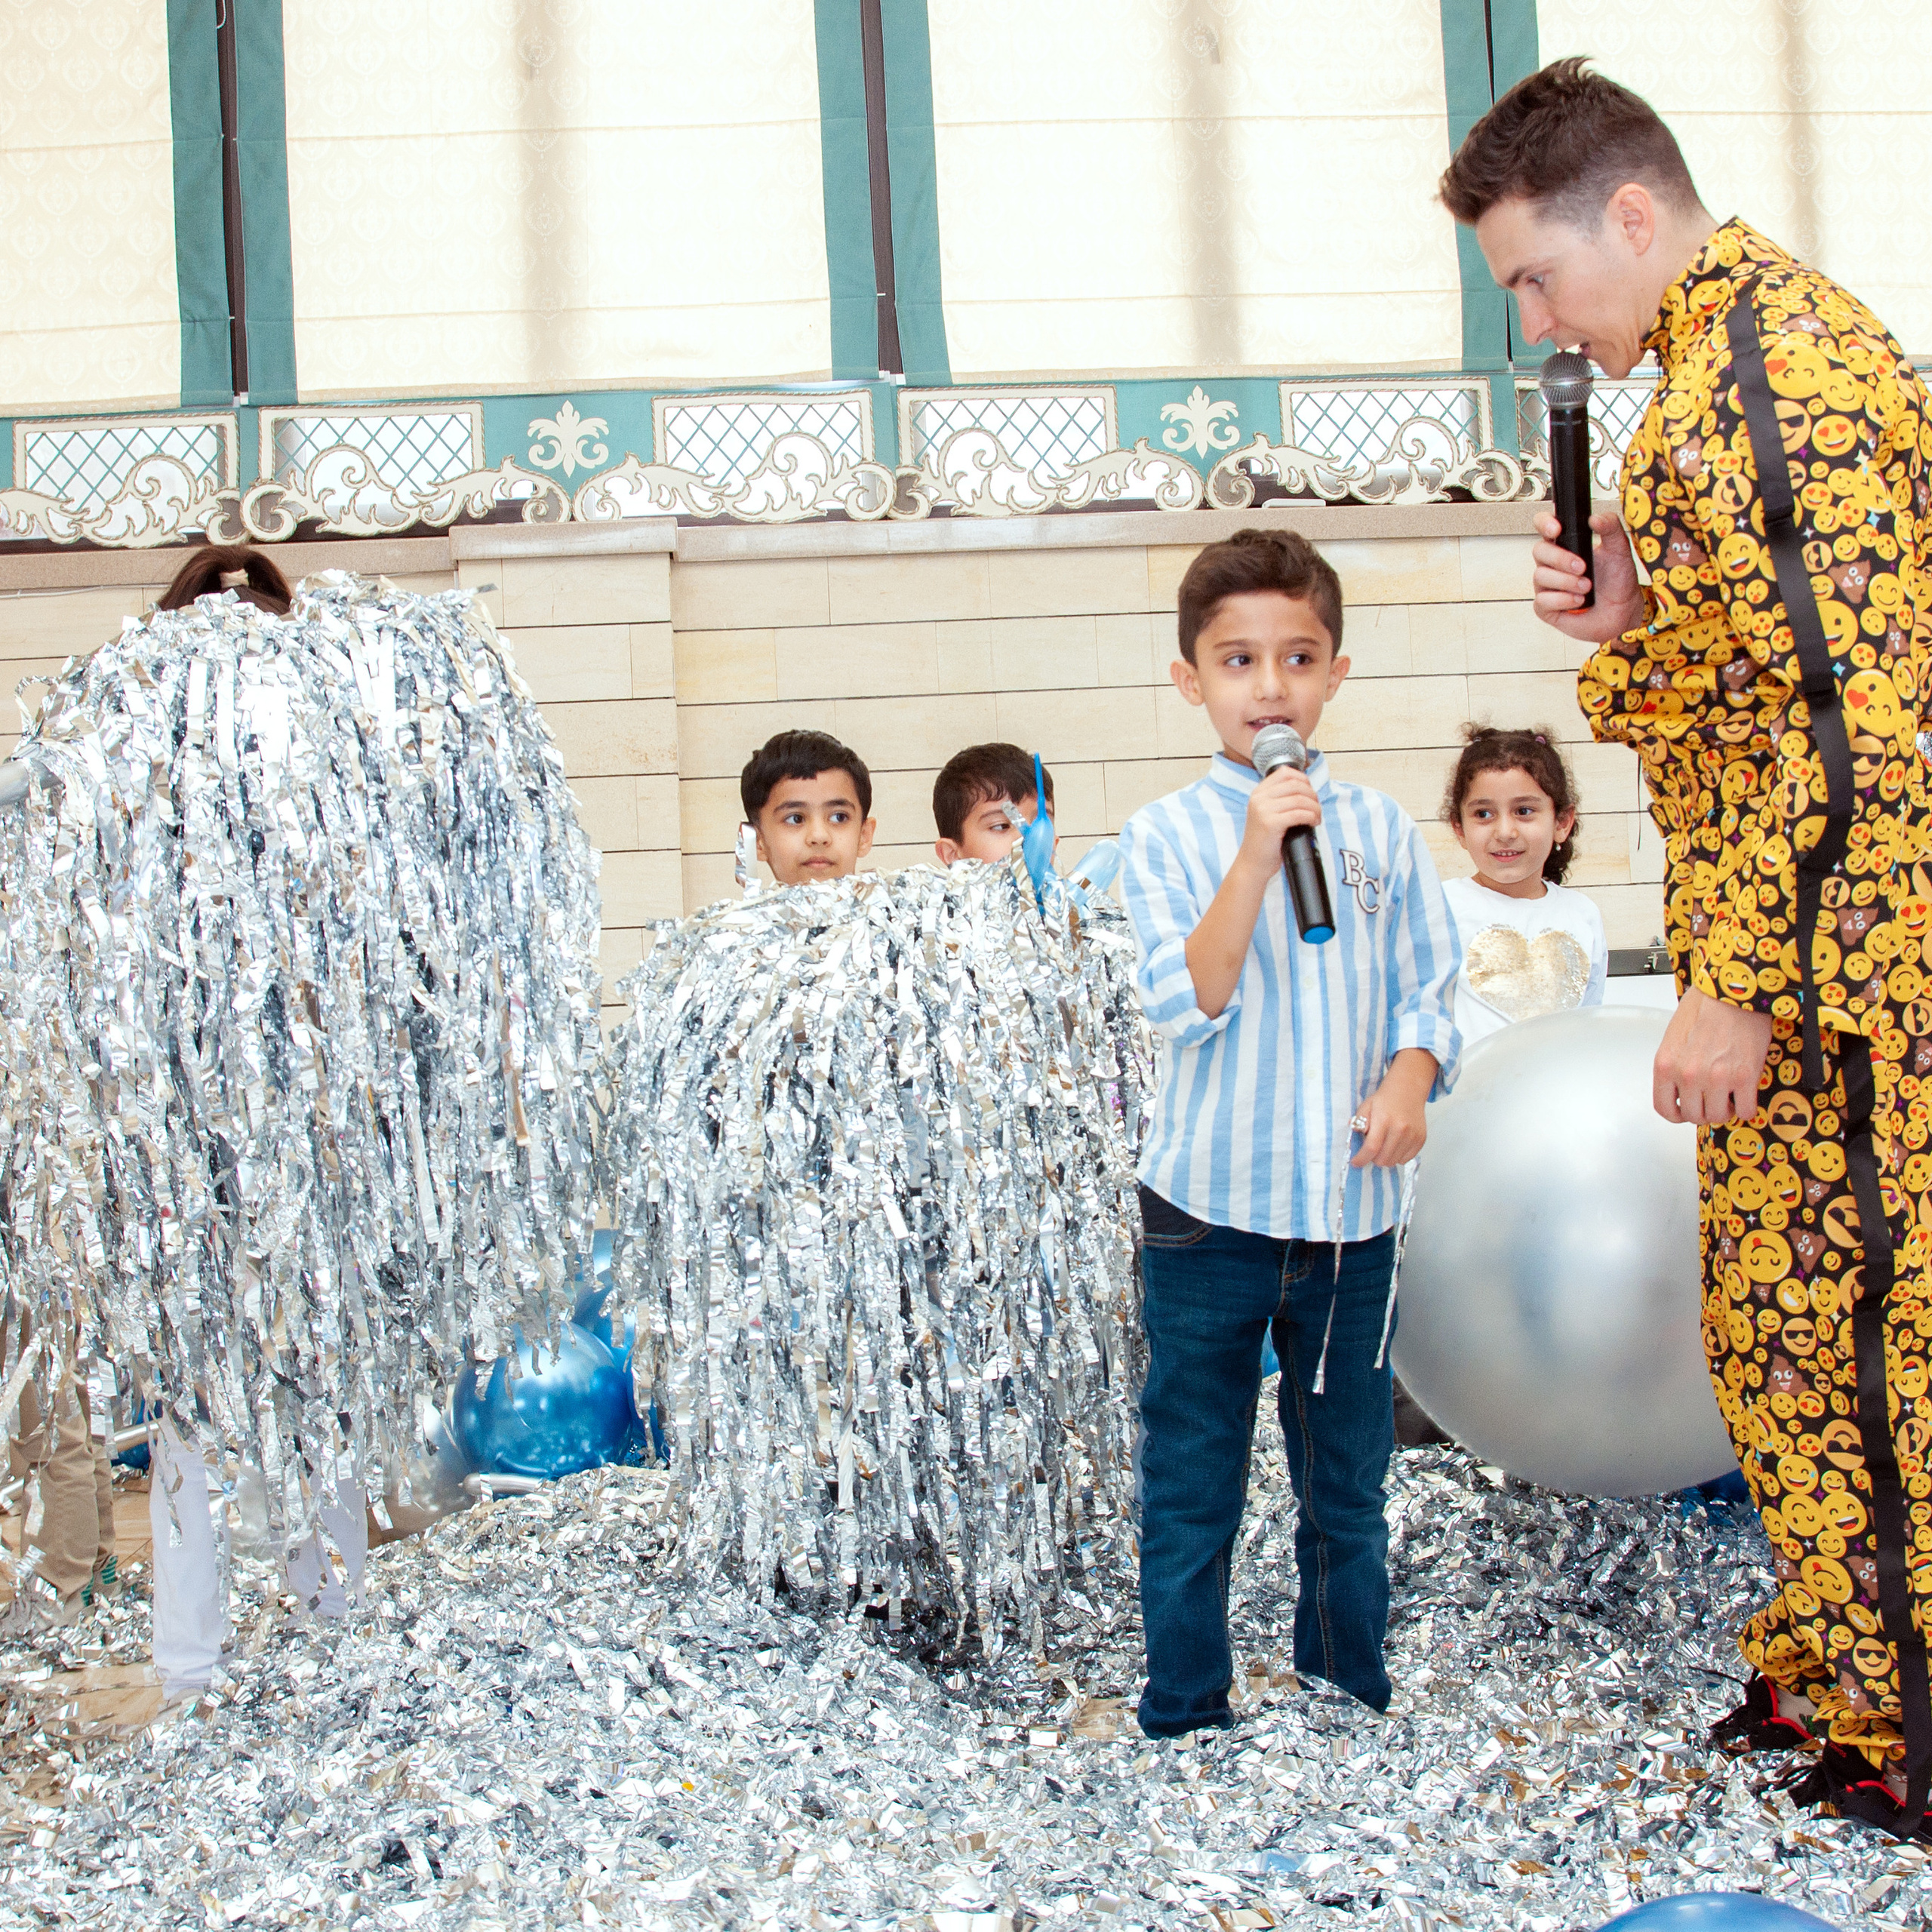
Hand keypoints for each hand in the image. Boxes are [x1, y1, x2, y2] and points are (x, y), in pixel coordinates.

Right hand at [1238, 767, 1319, 872]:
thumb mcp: (1267, 813)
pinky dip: (1311, 817)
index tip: (1310, 792)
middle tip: (1316, 808)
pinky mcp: (1270, 823)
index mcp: (1258, 793)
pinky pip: (1299, 814)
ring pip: (1300, 799)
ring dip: (1315, 808)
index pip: (1285, 773)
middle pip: (1295, 785)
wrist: (1252, 863)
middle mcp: (1259, 798)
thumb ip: (1281, 799)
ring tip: (1317, 817)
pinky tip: (1313, 823)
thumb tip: (1307, 791)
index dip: (1303, 779)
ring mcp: (1263, 810)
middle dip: (1312, 795)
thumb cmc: (1264, 841)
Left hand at [1351, 1050, 1436, 1167]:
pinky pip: (1406, 1159)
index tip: (1355, 1162)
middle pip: (1383, 1159)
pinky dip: (1397, 1156)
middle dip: (1373, 1158)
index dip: (1361, 1159)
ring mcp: (1413, 1135)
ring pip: (1394, 1162)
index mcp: (1384, 1120)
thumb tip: (1355, 1142)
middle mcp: (1400, 1129)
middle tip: (1371, 1149)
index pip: (1372, 1148)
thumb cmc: (1385, 1100)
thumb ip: (1358, 1124)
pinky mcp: (1421, 1139)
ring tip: (1383, 1145)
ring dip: (1385, 1158)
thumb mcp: (1366, 1107)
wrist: (1408, 1090)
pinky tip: (1394, 1145)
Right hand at [1532, 508, 1644, 643]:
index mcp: (1566, 544)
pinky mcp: (1546, 608)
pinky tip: (1578, 601)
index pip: (1544, 526)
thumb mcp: (1620, 549)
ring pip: (1540, 576)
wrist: (1622, 612)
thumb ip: (1611, 527)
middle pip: (1539, 551)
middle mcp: (1552, 563)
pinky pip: (1542, 601)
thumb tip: (1595, 518)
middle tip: (1583, 567)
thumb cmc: (1618, 582)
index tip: (1557, 530)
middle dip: (1561, 559)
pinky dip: (1563, 600)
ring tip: (1587, 587)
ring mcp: (1547, 586)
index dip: (1544, 524)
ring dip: (1566, 582)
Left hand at [1653, 987, 1773, 1124]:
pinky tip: (1746, 1095)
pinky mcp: (1744, 1077)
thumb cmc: (1703, 1007)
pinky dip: (1747, 1107)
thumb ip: (1673, 1066)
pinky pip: (1746, 1110)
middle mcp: (1687, 1075)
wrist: (1731, 993)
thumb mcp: (1673, 1038)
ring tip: (1730, 1095)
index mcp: (1665, 1066)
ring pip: (1719, 1116)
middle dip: (1704, 1110)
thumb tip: (1679, 1088)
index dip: (1678, 1114)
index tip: (1686, 1110)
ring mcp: (1716, 1079)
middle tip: (1712, 1099)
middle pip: (1694, 1115)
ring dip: (1726, 1109)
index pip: (1665, 1108)